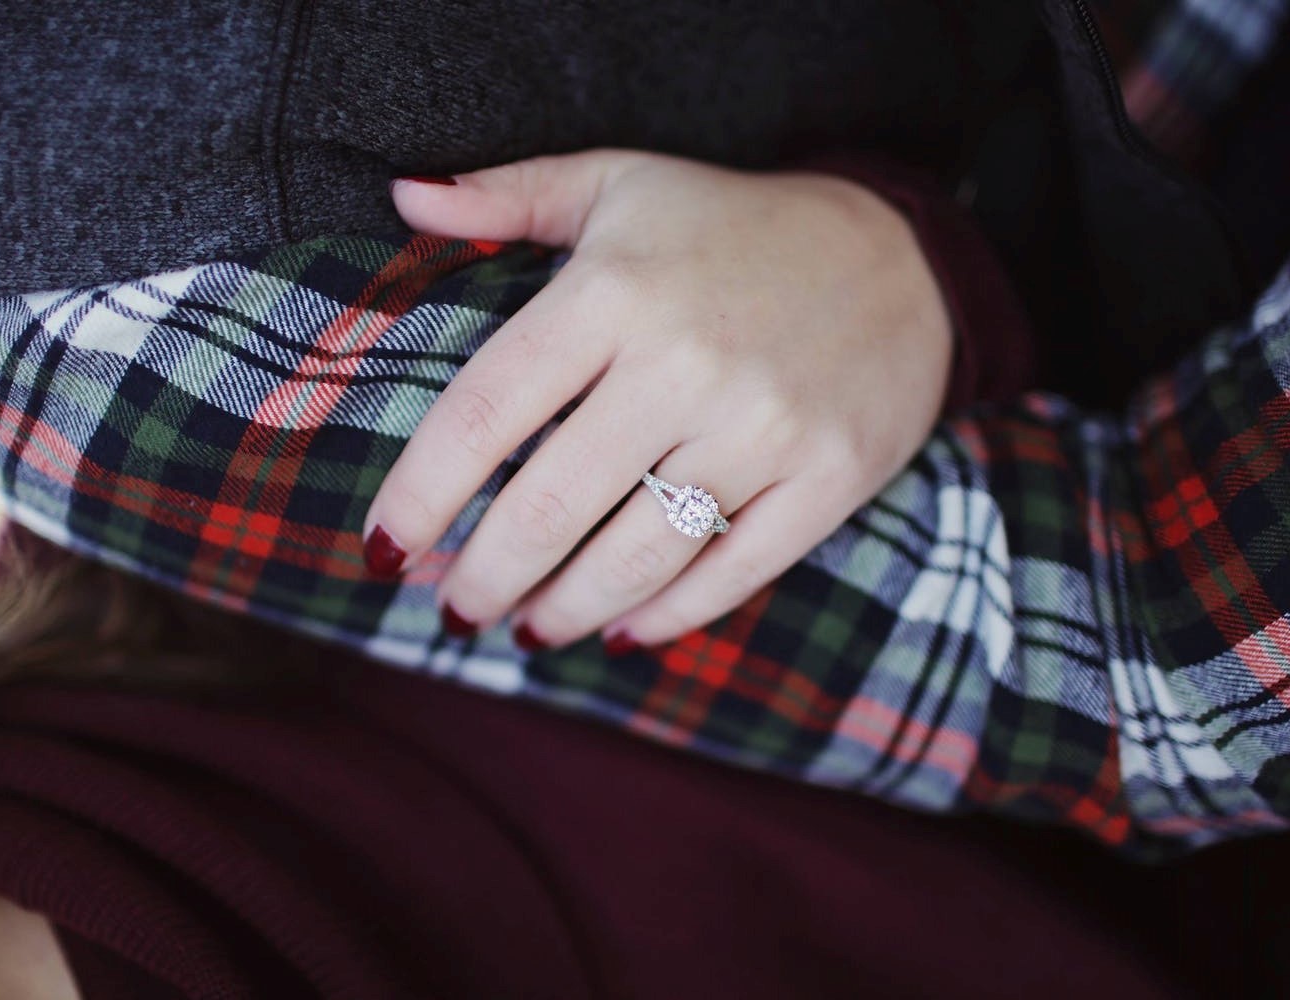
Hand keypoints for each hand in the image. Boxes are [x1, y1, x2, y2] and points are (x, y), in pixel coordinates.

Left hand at [364, 149, 950, 650]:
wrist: (904, 255)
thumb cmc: (734, 224)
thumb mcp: (621, 181)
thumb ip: (509, 194)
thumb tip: (404, 199)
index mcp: (614, 292)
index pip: (485, 412)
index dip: (420, 493)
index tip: (385, 547)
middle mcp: (685, 365)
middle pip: (551, 505)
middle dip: (485, 575)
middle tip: (455, 607)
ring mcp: (765, 428)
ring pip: (637, 555)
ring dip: (564, 609)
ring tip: (526, 629)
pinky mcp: (828, 478)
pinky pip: (733, 571)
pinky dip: (670, 616)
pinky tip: (621, 630)